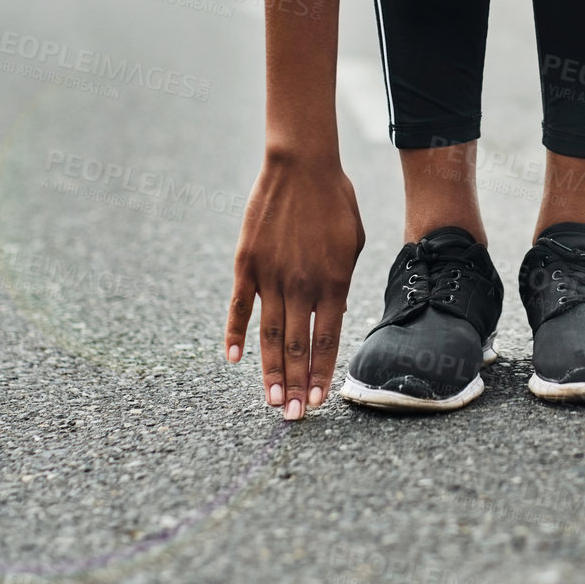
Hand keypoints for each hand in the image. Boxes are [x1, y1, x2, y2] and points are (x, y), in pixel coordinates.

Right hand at [225, 149, 364, 419]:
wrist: (301, 165)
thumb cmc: (335, 202)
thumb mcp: (352, 244)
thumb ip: (340, 282)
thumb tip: (332, 312)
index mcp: (333, 282)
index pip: (328, 340)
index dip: (323, 374)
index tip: (320, 401)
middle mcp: (301, 285)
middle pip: (298, 347)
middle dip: (297, 386)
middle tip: (293, 418)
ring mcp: (270, 276)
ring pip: (269, 336)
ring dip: (270, 371)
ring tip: (271, 402)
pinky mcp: (246, 264)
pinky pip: (238, 307)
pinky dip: (234, 334)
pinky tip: (233, 360)